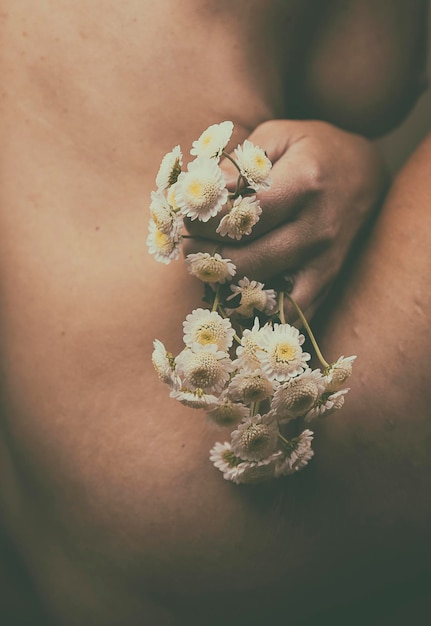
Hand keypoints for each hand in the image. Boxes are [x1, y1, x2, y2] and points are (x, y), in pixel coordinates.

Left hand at [183, 119, 387, 320]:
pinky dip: (259, 313)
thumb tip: (200, 191)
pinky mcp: (327, 282)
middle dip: (207, 257)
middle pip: (247, 260)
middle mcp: (317, 228)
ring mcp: (325, 261)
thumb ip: (238, 163)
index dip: (203, 222)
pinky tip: (238, 295)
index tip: (186, 217)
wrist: (366, 172)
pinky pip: (290, 314)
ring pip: (263, 293)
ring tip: (208, 266)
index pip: (241, 217)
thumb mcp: (277, 135)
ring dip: (226, 286)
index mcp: (303, 183)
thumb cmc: (313, 149)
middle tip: (189, 246)